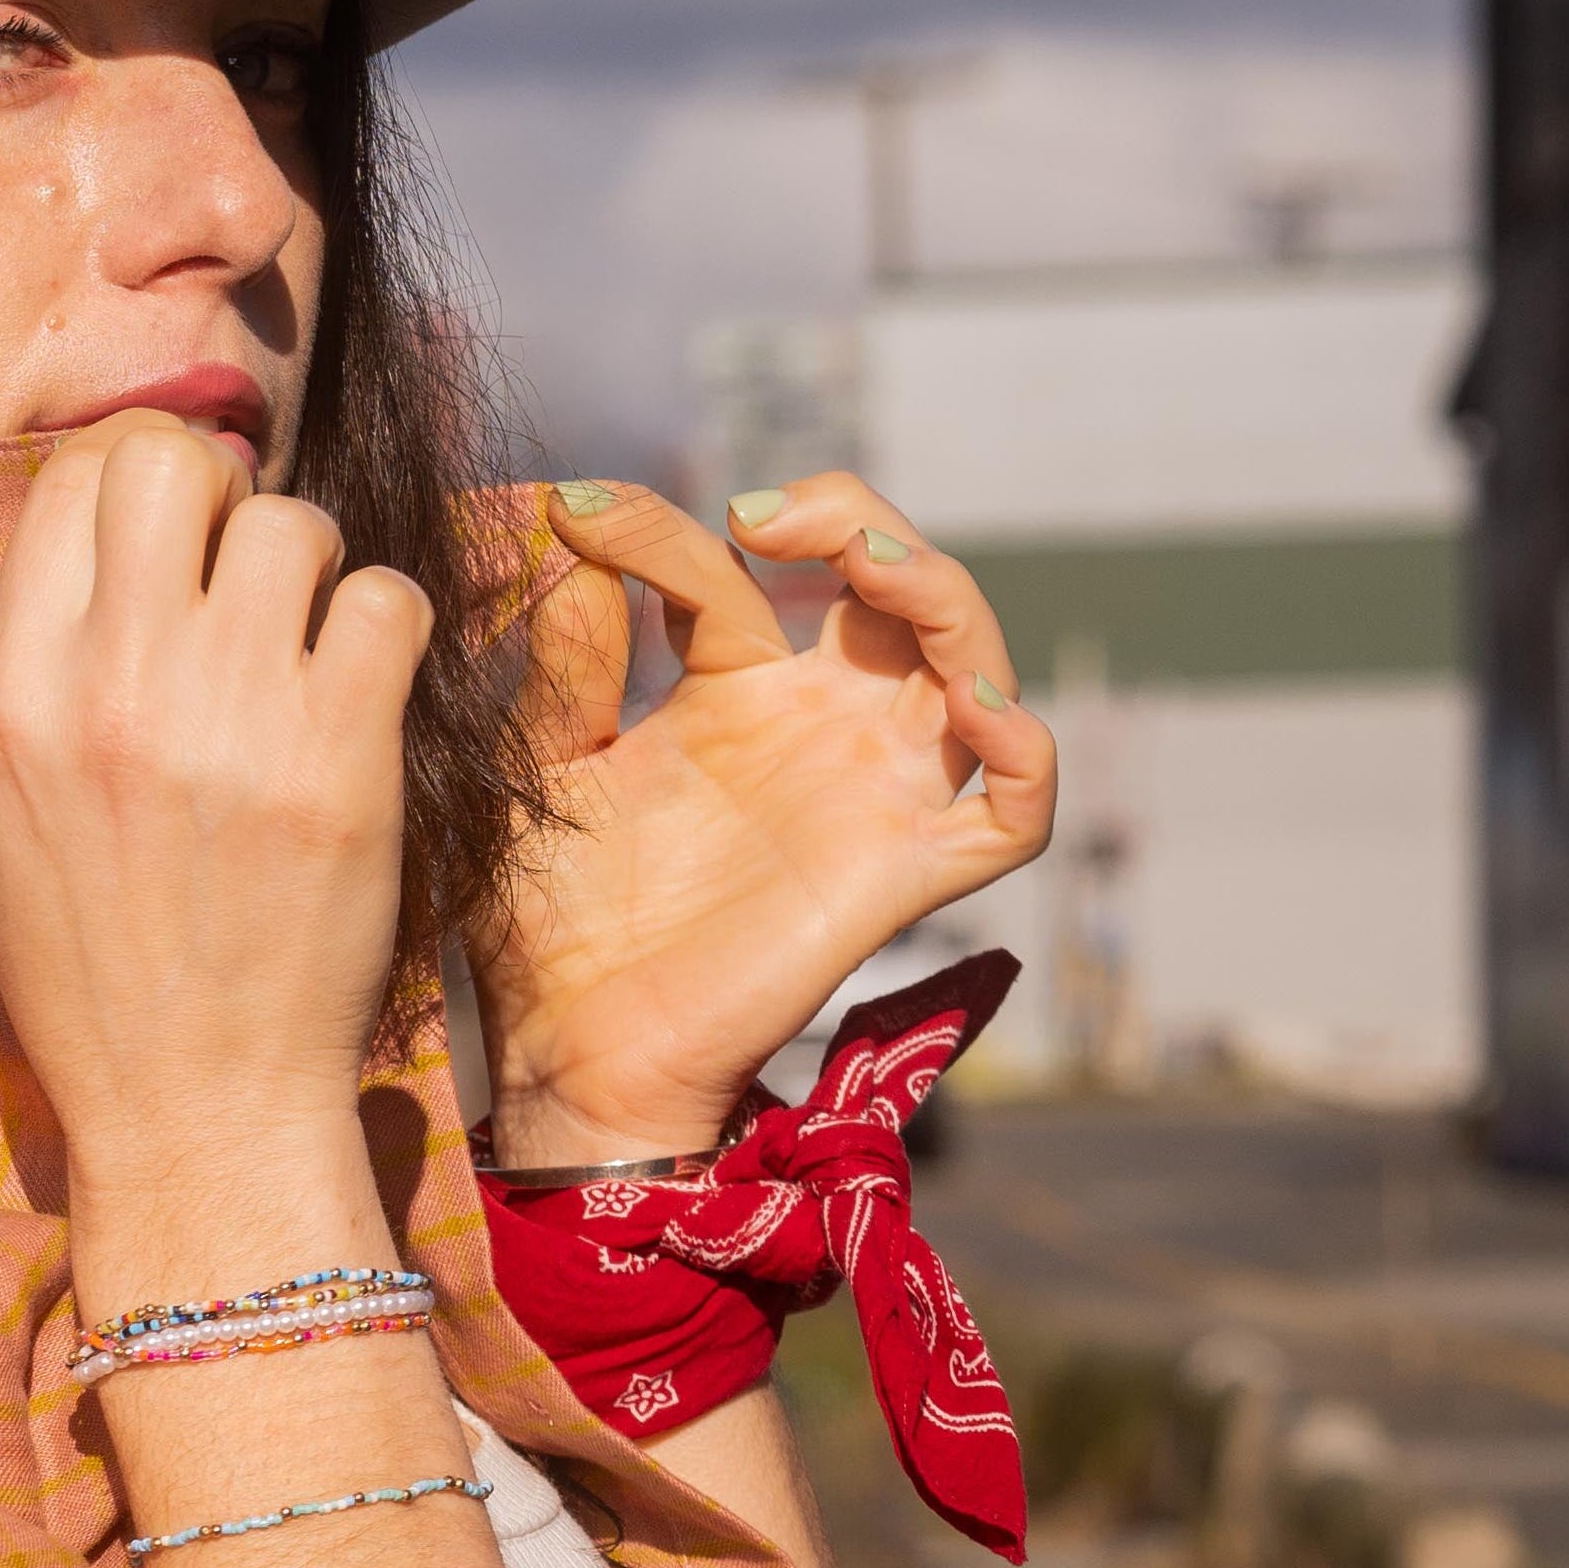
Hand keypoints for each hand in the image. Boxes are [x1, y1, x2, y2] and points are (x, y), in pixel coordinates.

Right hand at [0, 412, 432, 1247]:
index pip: (71, 477)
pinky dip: (384, 637)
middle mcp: (114, 683)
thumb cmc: (101, 971)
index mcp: (16, 693)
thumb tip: (115, 542)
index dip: (134, 484)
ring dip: (311, 573)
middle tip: (240, 583)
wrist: (194, 1109)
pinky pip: (387, 602)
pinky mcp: (342, 758)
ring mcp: (232, 714)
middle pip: (173, 461)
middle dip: (219, 498)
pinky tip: (360, 704)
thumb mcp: (14, 810)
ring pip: (293, 522)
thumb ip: (52, 668)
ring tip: (304, 658)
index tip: (171, 544)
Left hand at [469, 471, 1053, 1162]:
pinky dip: (1027, 752)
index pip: (732, 575)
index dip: (659, 532)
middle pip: (897, 586)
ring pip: (974, 663)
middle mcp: (818, 729)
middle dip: (856, 518)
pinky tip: (974, 706)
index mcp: (731, 696)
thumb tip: (569, 548)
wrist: (566, 1054)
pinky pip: (1014, 812)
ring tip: (868, 558)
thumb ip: (563, 668)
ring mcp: (871, 794)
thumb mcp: (542, 772)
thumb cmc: (549, 927)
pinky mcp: (902, 874)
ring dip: (943, 592)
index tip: (573, 516)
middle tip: (761, 513)